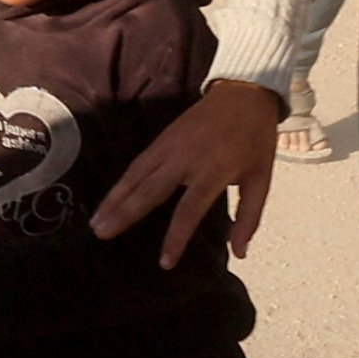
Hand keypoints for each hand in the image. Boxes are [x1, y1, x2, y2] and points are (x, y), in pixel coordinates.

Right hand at [90, 77, 279, 266]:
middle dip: (125, 214)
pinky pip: (136, 165)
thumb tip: (238, 252)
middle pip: (149, 191)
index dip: (176, 238)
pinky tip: (108, 199)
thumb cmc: (255, 141)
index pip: (189, 210)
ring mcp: (168, 147)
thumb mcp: (262, 179)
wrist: (243, 95)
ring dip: (114, 200)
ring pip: (135, 177)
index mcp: (214, 171)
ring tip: (96, 221)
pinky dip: (120, 184)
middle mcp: (185, 160)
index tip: (164, 262)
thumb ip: (250, 217)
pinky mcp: (160, 139)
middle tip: (102, 234)